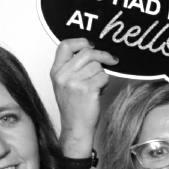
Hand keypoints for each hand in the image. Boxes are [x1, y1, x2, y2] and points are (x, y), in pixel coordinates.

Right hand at [50, 38, 116, 154]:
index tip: (92, 45)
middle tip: (111, 60)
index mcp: (56, 71)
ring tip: (95, 86)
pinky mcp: (87, 90)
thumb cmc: (74, 106)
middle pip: (87, 52)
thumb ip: (73, 66)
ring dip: (102, 75)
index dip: (81, 41)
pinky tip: (98, 92)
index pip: (65, 45)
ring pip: (98, 66)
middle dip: (103, 55)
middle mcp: (63, 75)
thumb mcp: (65, 84)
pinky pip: (104, 77)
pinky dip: (105, 84)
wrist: (75, 127)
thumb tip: (92, 49)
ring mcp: (74, 83)